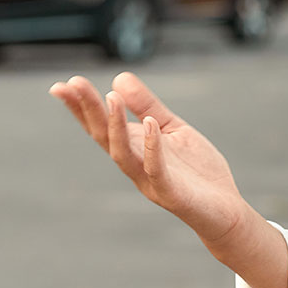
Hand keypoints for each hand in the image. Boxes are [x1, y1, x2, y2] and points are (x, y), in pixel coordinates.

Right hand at [49, 72, 248, 245]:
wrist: (226, 209)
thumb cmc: (195, 170)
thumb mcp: (171, 128)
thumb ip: (146, 105)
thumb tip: (118, 77)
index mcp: (133, 148)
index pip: (100, 126)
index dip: (80, 108)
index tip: (61, 86)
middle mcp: (134, 165)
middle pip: (103, 137)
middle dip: (88, 110)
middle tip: (72, 84)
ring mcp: (149, 180)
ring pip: (123, 154)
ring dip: (114, 126)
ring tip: (110, 96)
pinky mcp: (171, 193)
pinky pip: (156, 170)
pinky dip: (151, 147)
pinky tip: (148, 124)